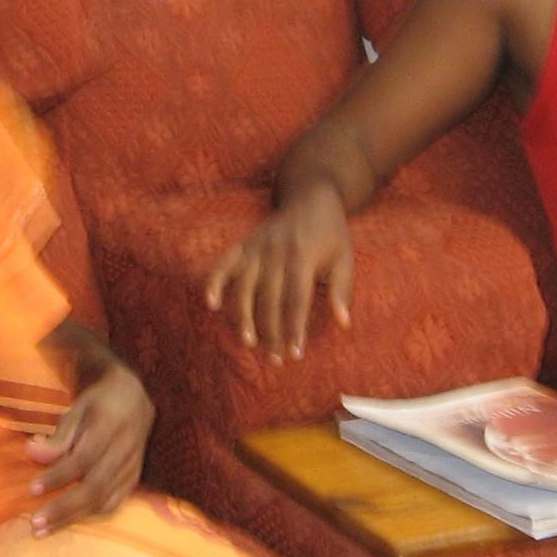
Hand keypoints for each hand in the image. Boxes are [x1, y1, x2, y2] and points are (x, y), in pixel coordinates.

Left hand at [27, 359, 150, 533]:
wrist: (135, 399)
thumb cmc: (99, 404)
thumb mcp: (77, 410)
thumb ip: (58, 436)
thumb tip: (32, 454)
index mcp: (111, 426)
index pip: (83, 458)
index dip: (58, 476)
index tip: (32, 490)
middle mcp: (125, 451)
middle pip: (95, 487)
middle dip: (63, 508)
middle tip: (35, 523)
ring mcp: (132, 468)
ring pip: (104, 501)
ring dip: (72, 518)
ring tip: (44, 530)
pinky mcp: (134, 480)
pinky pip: (113, 505)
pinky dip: (89, 516)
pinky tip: (66, 523)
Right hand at [202, 188, 353, 360]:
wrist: (310, 197)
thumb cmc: (331, 234)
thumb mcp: (345, 258)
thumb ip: (343, 291)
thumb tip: (344, 323)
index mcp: (302, 257)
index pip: (295, 300)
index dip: (294, 328)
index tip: (294, 353)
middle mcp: (275, 253)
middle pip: (269, 300)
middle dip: (271, 332)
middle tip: (275, 359)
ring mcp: (256, 248)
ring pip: (244, 288)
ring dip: (244, 317)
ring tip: (249, 342)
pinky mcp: (244, 245)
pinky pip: (224, 264)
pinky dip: (215, 282)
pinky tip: (211, 305)